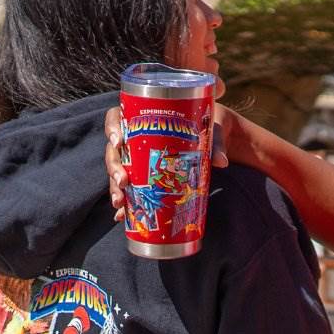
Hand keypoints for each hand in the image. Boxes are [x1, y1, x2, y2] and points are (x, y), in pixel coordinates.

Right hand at [105, 98, 230, 222]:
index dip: (112, 129)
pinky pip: (129, 189)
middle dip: (114, 166)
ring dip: (115, 188)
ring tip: (120, 203)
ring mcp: (137, 158)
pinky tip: (122, 215)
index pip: (116, 117)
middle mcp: (135, 138)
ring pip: (118, 171)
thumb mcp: (212, 129)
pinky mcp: (144, 176)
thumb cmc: (209, 124)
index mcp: (144, 118)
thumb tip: (221, 161)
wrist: (216, 137)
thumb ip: (215, 142)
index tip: (119, 141)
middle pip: (113, 150)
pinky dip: (125, 203)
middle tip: (123, 180)